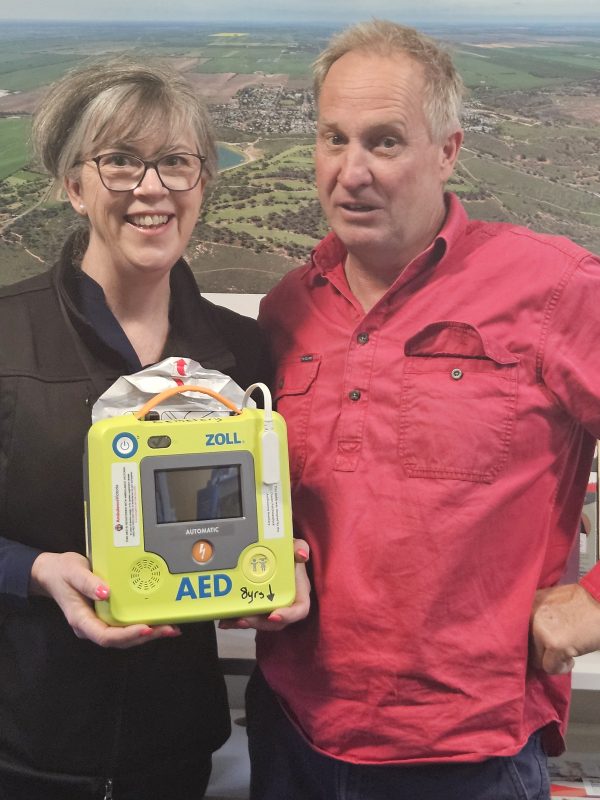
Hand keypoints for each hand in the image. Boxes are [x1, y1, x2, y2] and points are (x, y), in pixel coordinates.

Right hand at [30, 551, 180, 647]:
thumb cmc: (61, 572)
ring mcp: (99, 622)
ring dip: (148, 633)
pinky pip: (125, 625)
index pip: (106, 635)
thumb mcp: (72, 572)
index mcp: (81, 620)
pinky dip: (143, 624)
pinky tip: (159, 620)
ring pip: (125, 636)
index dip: (127, 635)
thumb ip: (87, 582)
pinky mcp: (107, 615)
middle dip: (145, 636)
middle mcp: (91, 626)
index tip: (146, 628)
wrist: (53, 571)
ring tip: (170, 627)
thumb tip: (106, 592)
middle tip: (169, 629)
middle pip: (120, 640)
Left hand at [219, 538, 310, 631]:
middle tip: (244, 618)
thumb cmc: (286, 552)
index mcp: (298, 592)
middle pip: (276, 622)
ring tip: (231, 620)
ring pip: (260, 622)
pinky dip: (236, 620)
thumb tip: (302, 554)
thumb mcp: (294, 546)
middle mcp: (285, 603)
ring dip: (245, 623)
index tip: (273, 616)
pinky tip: (224, 619)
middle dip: (259, 623)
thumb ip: (300, 547)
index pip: (300, 610)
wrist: (274, 551)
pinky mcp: (257, 607)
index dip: (288, 615)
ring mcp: (270, 606)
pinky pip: (248, 617)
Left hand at [530, 583, 599, 673]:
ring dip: (550, 660)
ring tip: (565, 650)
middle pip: (524, 647)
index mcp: (526, 604)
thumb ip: (534, 615)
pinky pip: (549, 668)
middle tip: (555, 648)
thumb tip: (525, 637)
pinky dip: (561, 668)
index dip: (526, 642)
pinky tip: (570, 658)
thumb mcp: (549, 601)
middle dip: (540, 651)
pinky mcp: (555, 644)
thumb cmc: (581, 604)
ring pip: (535, 659)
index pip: (512, 631)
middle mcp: (529, 615)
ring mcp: (540, 630)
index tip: (534, 646)